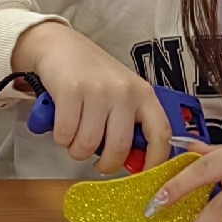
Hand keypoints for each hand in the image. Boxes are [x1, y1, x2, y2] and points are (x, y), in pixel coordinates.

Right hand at [11, 20, 172, 174]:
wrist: (60, 44)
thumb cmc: (92, 75)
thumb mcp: (122, 94)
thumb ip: (131, 123)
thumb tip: (136, 163)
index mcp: (143, 94)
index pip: (161, 133)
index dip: (155, 161)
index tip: (143, 176)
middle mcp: (124, 91)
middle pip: (119, 147)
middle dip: (105, 165)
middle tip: (97, 163)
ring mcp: (98, 90)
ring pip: (88, 145)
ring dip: (77, 150)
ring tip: (75, 136)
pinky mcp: (70, 90)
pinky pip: (66, 134)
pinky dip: (61, 138)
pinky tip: (62, 125)